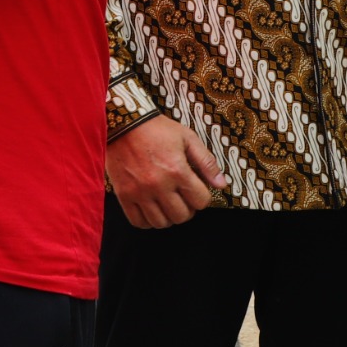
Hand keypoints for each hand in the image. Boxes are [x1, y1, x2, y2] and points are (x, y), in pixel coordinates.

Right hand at [106, 115, 226, 228]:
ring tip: (167, 205)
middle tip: (183, 199)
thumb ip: (206, 162)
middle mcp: (159, 185)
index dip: (203, 198)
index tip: (197, 191)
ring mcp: (140, 192)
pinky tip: (151, 210)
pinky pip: (137, 221)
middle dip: (187, 210)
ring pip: (161, 223)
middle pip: (182, 216)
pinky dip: (146, 221)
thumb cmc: (156, 129)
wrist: (124, 123)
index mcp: (177, 170)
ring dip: (168, 217)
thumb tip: (221, 184)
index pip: (200, 201)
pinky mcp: (124, 195)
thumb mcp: (187, 138)